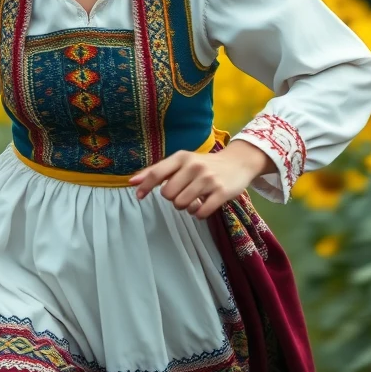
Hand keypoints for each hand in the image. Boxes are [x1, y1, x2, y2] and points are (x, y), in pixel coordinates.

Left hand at [128, 141, 272, 218]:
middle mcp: (194, 166)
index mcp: (182, 157)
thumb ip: (158, 171)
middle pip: (168, 194)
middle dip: (172, 198)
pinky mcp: (221, 192)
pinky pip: (200, 213)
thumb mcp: (182, 162)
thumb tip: (132, 181)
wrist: (237, 162)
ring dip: (185, 207)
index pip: (157, 173)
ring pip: (182, 204)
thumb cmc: (203, 164)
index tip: (138, 196)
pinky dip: (198, 214)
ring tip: (194, 199)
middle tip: (183, 193)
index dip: (144, 186)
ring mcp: (208, 179)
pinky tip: (204, 206)